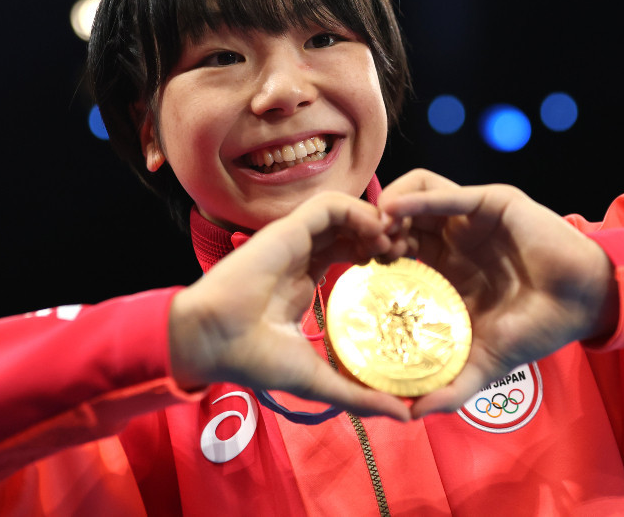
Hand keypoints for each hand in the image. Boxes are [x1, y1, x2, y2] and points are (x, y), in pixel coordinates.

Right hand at [168, 192, 410, 420]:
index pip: (349, 254)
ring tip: (397, 244)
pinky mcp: (289, 229)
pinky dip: (359, 212)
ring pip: (345, 213)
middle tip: (409, 255)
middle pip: (352, 231)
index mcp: (303, 282)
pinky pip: (330, 207)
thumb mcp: (319, 380)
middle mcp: (301, 257)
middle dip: (385, 236)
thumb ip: (360, 396)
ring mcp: (295, 241)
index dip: (379, 257)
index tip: (403, 274)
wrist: (213, 342)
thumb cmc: (255, 361)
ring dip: (377, 221)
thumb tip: (405, 417)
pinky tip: (377, 234)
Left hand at [379, 169, 617, 418]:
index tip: (354, 277)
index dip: (371, 261)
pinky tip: (395, 210)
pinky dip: (416, 198)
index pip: (396, 255)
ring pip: (415, 196)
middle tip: (361, 254)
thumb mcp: (485, 364)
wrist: (583, 305)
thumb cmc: (536, 330)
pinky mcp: (488, 202)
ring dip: (389, 210)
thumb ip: (452, 388)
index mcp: (445, 272)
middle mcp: (452, 242)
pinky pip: (445, 193)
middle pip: (398, 222)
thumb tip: (413, 416)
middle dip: (374, 233)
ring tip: (377, 233)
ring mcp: (468, 220)